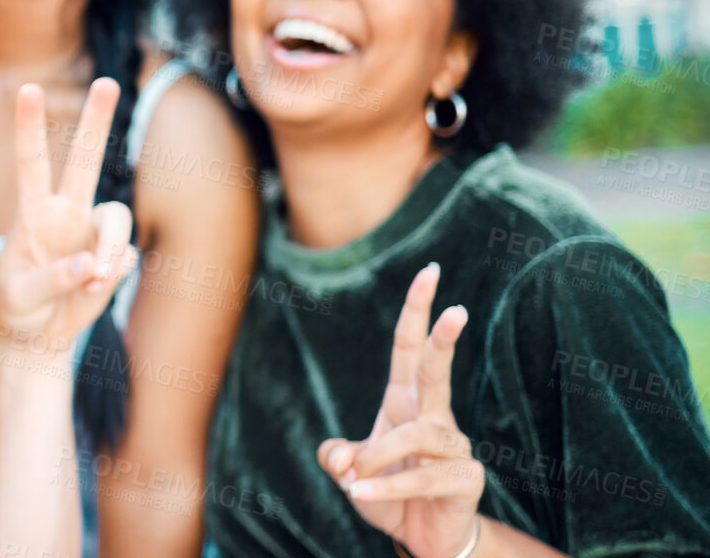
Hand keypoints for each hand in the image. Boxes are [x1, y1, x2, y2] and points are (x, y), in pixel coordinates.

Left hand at [0, 79, 139, 365]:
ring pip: (118, 217)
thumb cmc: (14, 307)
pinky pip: (125, 257)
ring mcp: (92, 233)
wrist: (34, 334)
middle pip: (85, 159)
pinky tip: (94, 289)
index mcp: (32, 212)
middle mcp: (65, 212)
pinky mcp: (113, 257)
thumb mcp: (18, 296)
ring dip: (111, 249)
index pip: (31, 161)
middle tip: (107, 81)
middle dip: (97, 120)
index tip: (28, 89)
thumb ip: (52, 278)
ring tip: (95, 279)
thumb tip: (92, 264)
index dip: (30, 126)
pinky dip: (112, 275)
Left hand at [319, 264, 483, 557]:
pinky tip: (361, 496)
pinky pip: (421, 478)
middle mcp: (433, 418)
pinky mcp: (465, 480)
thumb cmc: (388, 495)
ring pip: (418, 435)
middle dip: (443, 338)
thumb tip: (337, 456)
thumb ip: (337, 458)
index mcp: (405, 403)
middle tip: (456, 308)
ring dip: (378, 456)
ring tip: (354, 481)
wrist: (424, 539)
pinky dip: (385, 488)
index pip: (410, 350)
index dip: (416, 312)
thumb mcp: (350, 473)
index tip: (428, 272)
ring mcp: (455, 449)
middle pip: (437, 371)